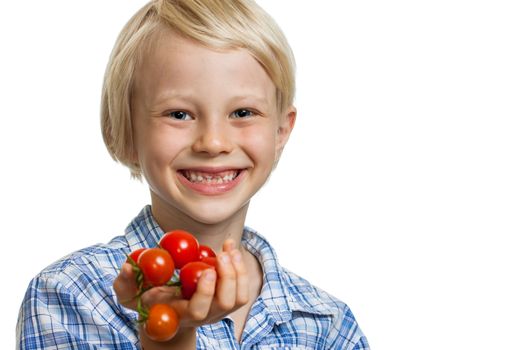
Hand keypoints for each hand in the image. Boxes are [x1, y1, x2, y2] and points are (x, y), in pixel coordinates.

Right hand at [113, 239, 248, 346]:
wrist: (166, 312)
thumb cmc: (146, 301)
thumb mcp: (129, 294)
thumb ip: (124, 283)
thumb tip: (127, 267)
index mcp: (180, 314)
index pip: (198, 310)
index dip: (206, 292)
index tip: (207, 269)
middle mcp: (204, 316)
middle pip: (226, 303)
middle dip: (228, 277)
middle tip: (222, 255)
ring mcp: (218, 310)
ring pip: (239, 296)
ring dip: (238, 270)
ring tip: (229, 248)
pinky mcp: (227, 298)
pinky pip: (242, 286)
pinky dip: (240, 264)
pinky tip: (230, 246)